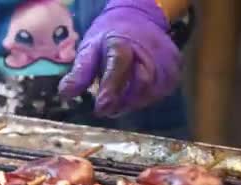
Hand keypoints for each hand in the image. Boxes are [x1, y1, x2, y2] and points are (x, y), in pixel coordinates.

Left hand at [58, 0, 181, 116]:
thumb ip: (80, 72)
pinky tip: (131, 97)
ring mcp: (166, 61)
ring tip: (116, 103)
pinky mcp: (175, 71)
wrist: (139, 19)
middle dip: (121, 102)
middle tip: (105, 110)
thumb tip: (65, 95)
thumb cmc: (109, 37)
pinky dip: (143, 99)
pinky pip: (159, 93)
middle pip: (140, 84)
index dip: (111, 89)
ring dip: (131, 103)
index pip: (120, 65)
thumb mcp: (89, 48)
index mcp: (124, 42)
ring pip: (150, 93)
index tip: (100, 108)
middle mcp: (150, 51)